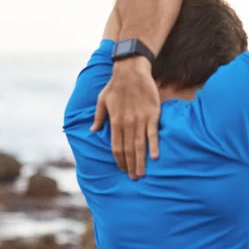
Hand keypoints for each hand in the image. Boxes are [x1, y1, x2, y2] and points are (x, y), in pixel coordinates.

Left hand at [91, 57, 159, 179]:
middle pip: (128, 149)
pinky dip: (154, 145)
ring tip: (142, 174)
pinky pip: (153, 133)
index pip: (116, 147)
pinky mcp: (152, 114)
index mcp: (114, 122)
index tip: (122, 169)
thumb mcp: (101, 100)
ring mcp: (140, 119)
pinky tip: (155, 157)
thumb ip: (98, 117)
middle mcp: (127, 123)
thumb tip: (92, 131)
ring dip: (140, 161)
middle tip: (133, 178)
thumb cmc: (115, 85)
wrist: (131, 70)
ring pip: (140, 145)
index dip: (119, 160)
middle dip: (130, 165)